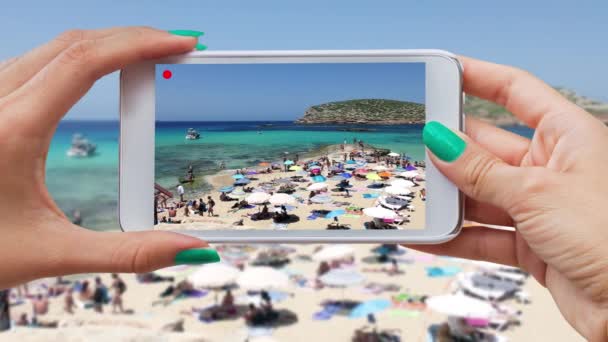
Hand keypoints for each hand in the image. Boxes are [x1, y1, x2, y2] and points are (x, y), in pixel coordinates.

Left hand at [0, 27, 218, 289]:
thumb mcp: (54, 253)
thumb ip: (129, 252)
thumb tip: (190, 250)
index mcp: (11, 131)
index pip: (86, 62)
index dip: (140, 43)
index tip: (180, 43)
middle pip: (73, 43)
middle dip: (131, 36)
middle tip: (175, 45)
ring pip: (50, 48)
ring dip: (103, 43)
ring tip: (144, 55)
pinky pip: (31, 62)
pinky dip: (74, 56)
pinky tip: (92, 70)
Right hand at [410, 56, 607, 340]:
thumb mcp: (535, 193)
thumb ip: (482, 171)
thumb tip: (441, 142)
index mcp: (567, 136)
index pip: (516, 92)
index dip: (479, 78)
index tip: (443, 72)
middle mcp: (552, 167)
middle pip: (488, 147)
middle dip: (451, 149)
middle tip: (414, 145)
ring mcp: (539, 206)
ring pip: (481, 193)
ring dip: (450, 199)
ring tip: (415, 197)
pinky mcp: (530, 243)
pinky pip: (483, 235)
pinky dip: (455, 238)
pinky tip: (427, 236)